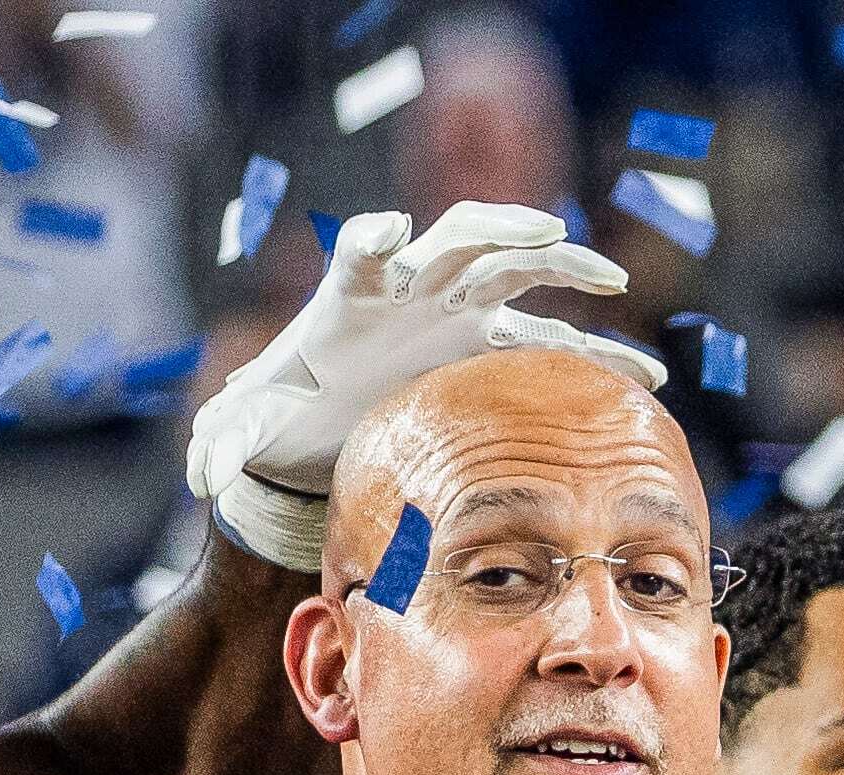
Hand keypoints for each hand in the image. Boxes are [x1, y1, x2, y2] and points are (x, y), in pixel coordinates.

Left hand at [188, 204, 660, 568]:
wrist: (324, 419)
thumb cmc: (286, 412)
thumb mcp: (249, 427)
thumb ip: (223, 443)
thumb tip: (199, 475)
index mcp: (352, 299)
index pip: (361, 255)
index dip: (372, 241)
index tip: (385, 236)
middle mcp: (413, 289)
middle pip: (460, 238)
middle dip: (498, 229)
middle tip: (539, 231)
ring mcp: (458, 311)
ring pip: (520, 273)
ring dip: (566, 268)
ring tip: (610, 281)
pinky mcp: (489, 345)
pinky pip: (551, 339)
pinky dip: (596, 349)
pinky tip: (644, 375)